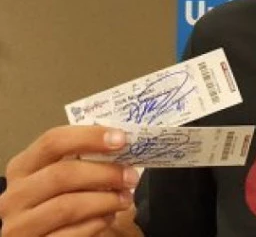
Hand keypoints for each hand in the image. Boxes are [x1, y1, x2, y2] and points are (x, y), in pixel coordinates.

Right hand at [0, 126, 137, 235]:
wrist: (49, 235)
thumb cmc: (61, 199)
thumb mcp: (63, 176)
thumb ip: (83, 159)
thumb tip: (121, 143)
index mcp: (23, 167)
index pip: (52, 141)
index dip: (89, 137)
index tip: (121, 139)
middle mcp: (15, 195)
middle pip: (62, 174)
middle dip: (104, 173)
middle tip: (131, 176)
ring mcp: (20, 225)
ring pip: (67, 206)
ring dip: (105, 201)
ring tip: (125, 199)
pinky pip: (70, 234)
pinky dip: (96, 224)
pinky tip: (108, 217)